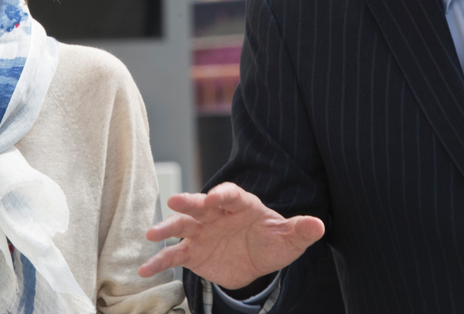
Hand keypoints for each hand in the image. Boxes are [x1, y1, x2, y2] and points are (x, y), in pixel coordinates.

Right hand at [137, 182, 324, 289]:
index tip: (214, 197)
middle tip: (175, 201)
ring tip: (152, 235)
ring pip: (182, 226)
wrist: (256, 260)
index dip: (223, 194)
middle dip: (189, 202)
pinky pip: (174, 255)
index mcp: (241, 205)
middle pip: (201, 204)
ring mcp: (202, 231)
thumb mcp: (288, 239)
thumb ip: (300, 230)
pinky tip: (145, 270)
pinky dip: (160, 261)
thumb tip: (318, 225)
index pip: (231, 195)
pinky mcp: (193, 252)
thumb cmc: (272, 241)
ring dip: (167, 228)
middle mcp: (217, 214)